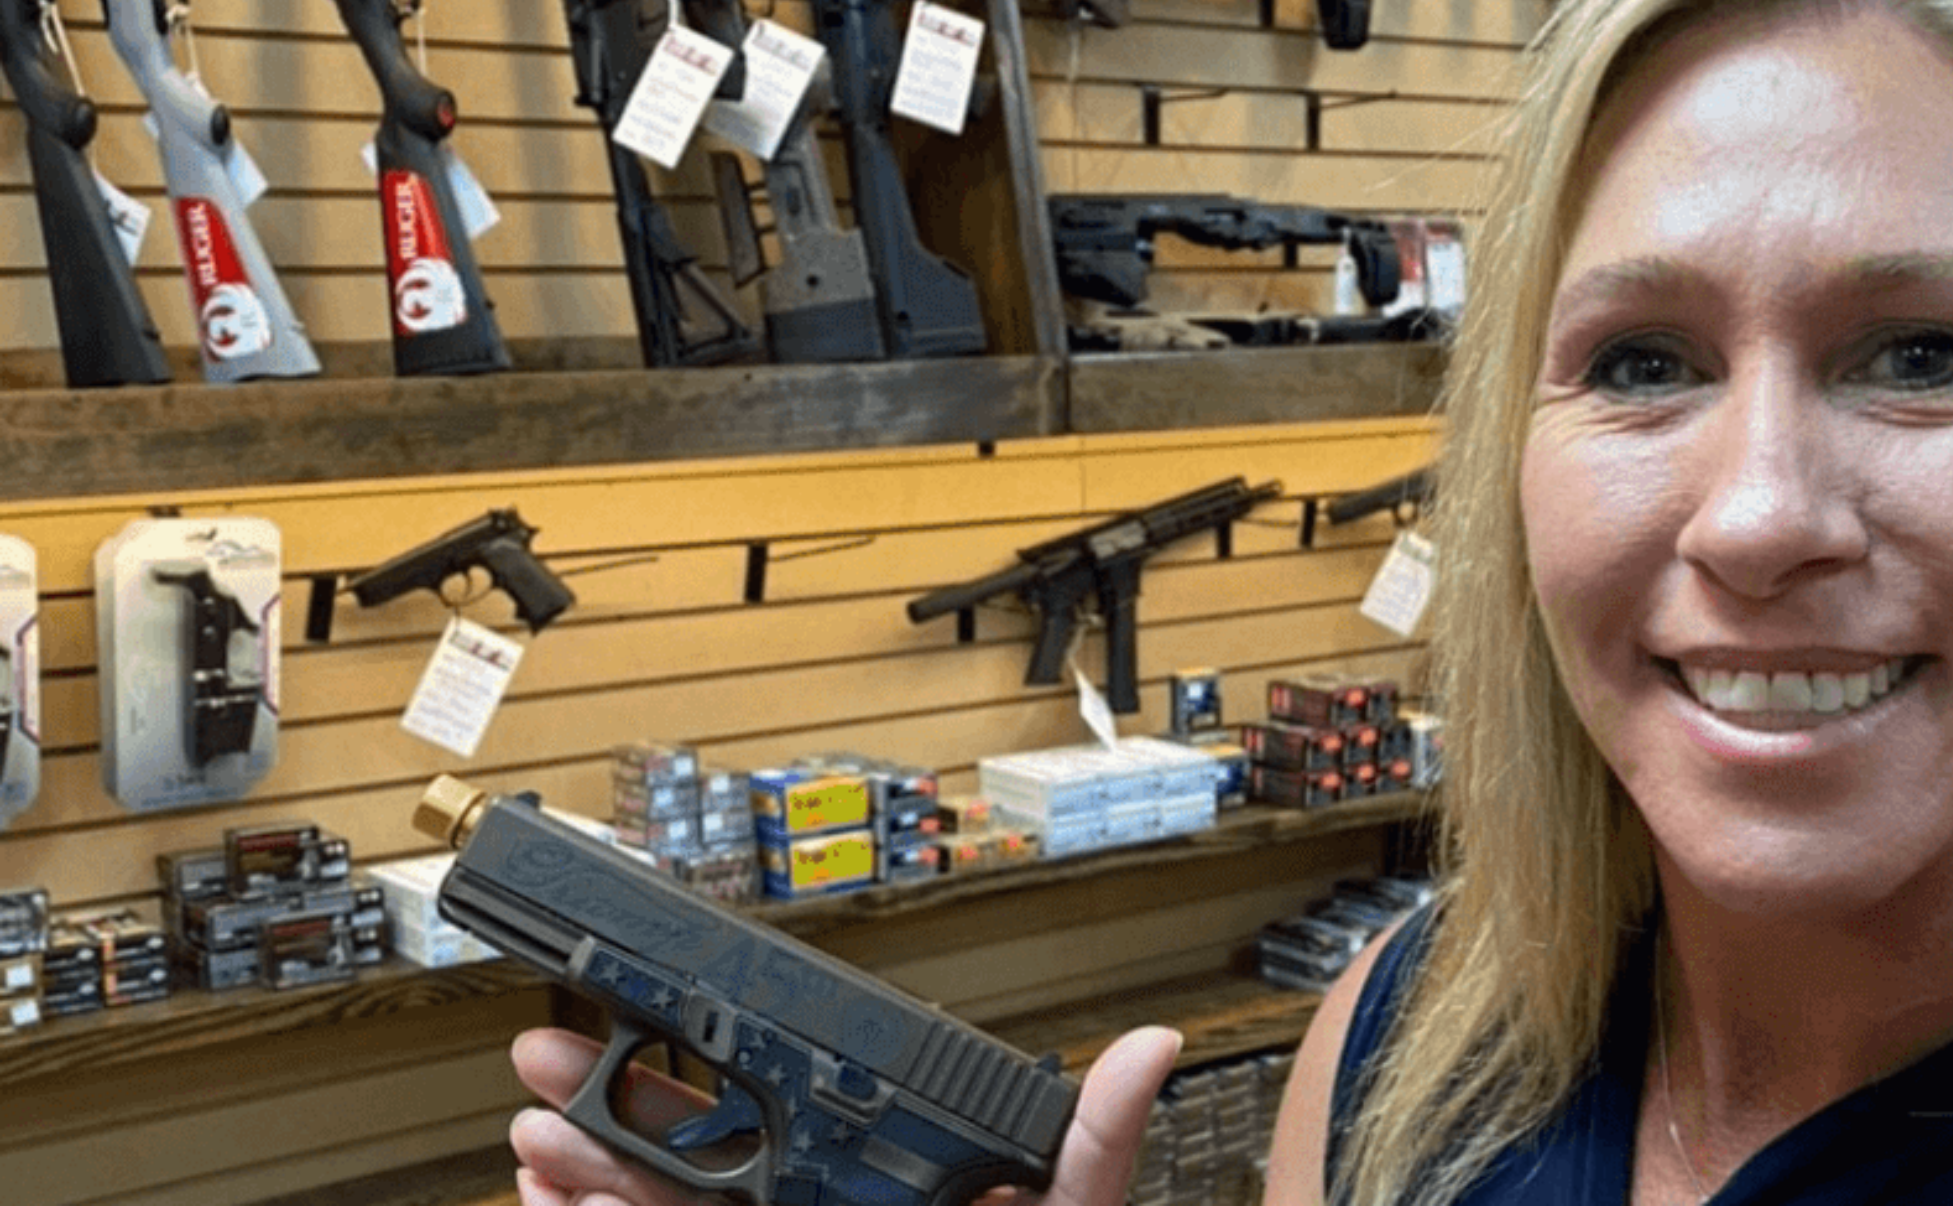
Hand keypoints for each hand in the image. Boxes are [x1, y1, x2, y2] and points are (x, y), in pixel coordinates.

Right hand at [509, 1024, 1184, 1205]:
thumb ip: (1092, 1147)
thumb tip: (1151, 1048)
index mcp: (884, 1192)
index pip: (786, 1118)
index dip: (715, 1077)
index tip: (649, 1029)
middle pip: (697, 1165)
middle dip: (614, 1120)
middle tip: (547, 1074)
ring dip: (593, 1186)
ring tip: (534, 1147)